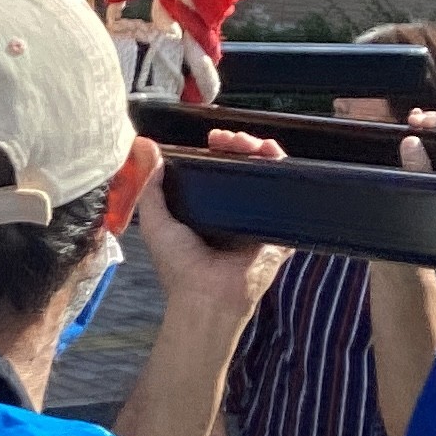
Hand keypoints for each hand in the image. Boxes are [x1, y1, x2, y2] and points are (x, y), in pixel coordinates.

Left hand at [133, 129, 290, 327]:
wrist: (208, 296)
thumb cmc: (180, 266)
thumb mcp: (156, 223)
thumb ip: (149, 188)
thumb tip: (147, 150)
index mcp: (207, 207)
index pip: (218, 167)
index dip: (218, 150)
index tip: (212, 139)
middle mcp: (234, 210)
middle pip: (244, 165)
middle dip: (239, 144)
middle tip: (229, 139)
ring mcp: (258, 218)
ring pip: (267, 174)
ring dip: (261, 151)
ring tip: (250, 144)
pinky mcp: (279, 228)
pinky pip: (288, 194)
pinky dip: (285, 170)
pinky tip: (274, 155)